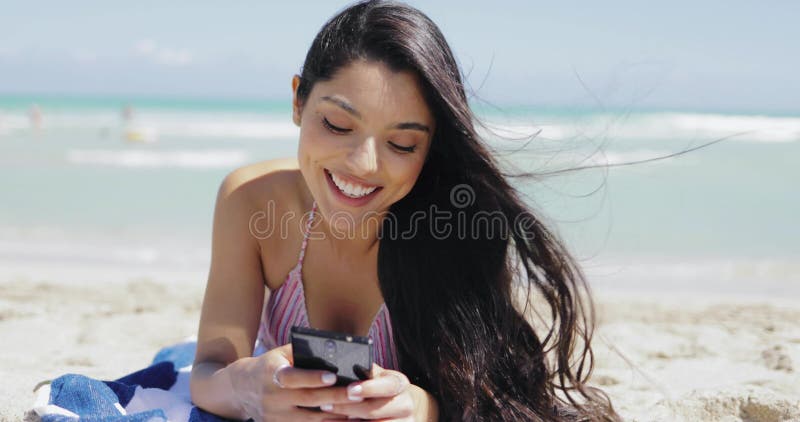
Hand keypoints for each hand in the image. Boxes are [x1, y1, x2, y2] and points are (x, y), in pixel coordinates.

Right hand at [230, 343, 357, 420]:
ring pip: (310, 419)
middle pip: (308, 400)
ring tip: (357, 410)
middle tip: (357, 393)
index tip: (333, 376)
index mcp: (271, 373)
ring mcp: (275, 416)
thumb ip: (302, 352)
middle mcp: (272, 397)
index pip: (293, 377)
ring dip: (335, 415)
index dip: (313, 378)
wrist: (241, 389)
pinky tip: (343, 420)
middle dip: (335, 397)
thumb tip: (333, 352)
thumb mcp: (280, 353)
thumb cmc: (270, 365)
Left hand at [318, 364, 436, 420]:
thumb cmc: (382, 388)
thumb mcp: (379, 377)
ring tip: (327, 418)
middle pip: (375, 411)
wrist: (401, 407)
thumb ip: (366, 372)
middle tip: (326, 405)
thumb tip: (341, 364)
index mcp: (400, 384)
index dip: (369, 388)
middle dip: (348, 408)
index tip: (349, 390)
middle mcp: (405, 405)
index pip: (387, 386)